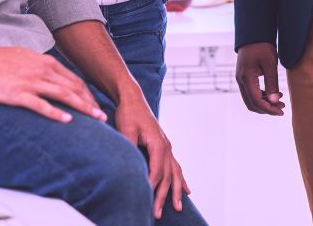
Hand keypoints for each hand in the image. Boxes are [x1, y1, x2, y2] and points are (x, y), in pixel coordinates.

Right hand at [0, 44, 106, 122]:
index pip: (74, 79)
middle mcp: (42, 71)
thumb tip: (52, 75)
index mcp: (45, 63)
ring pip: (64, 95)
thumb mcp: (26, 58)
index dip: (87, 93)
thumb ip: (41, 66)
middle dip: (90, 102)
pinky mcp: (18, 94)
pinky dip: (56, 113)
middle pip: (74, 88)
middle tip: (103, 116)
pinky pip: (41, 105)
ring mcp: (31, 82)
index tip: (95, 105)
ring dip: (82, 107)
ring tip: (95, 119)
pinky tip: (67, 121)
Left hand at [115, 93, 190, 218]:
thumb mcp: (126, 129)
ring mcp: (167, 147)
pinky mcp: (164, 146)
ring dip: (175, 191)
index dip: (151, 187)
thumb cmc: (128, 113)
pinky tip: (186, 190)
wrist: (133, 98)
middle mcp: (166, 147)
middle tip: (158, 214)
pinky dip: (181, 179)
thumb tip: (130, 166)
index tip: (146, 200)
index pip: (156, 172)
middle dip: (163, 196)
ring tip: (177, 208)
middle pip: (167, 176)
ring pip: (174, 173)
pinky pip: (175, 166)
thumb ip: (129, 147)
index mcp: (158, 144)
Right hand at [235, 42, 284, 114]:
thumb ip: (272, 83)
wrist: (253, 34)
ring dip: (264, 103)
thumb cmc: (262, 46)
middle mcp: (241, 80)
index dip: (268, 109)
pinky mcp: (244, 77)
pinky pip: (251, 92)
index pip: (256, 101)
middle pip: (251, 103)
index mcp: (246, 77)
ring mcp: (241, 79)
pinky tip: (273, 94)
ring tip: (280, 101)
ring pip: (250, 99)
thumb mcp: (270, 64)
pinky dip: (261, 97)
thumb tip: (274, 102)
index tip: (280, 112)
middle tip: (281, 108)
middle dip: (266, 109)